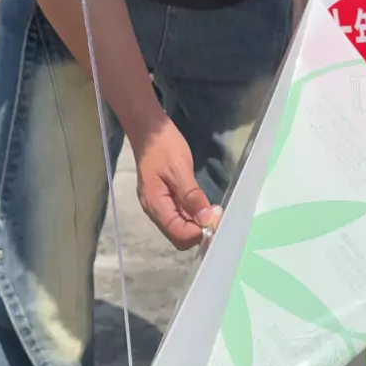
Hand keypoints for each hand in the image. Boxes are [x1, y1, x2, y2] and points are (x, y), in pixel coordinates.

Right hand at [132, 116, 221, 249]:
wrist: (148, 130)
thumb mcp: (180, 169)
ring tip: (213, 210)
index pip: (178, 234)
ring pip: (179, 228)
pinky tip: (203, 206)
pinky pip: (179, 216)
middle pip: (178, 236)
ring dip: (197, 224)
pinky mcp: (163, 199)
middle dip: (198, 231)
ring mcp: (158, 205)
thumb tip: (206, 220)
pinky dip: (192, 216)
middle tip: (216, 214)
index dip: (198, 232)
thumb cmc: (163, 146)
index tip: (216, 217)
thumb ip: (192, 196)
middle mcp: (154, 210)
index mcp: (155, 205)